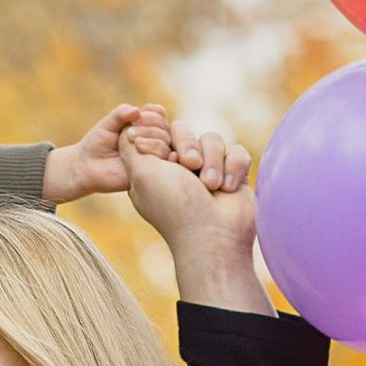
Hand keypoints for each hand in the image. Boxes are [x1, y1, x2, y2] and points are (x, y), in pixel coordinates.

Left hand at [42, 103, 181, 203]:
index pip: (159, 114)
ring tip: (133, 143)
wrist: (87, 167)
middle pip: (165, 127)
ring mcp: (152, 156)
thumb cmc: (96, 143)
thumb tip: (137, 110)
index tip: (134, 117)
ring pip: (166, 143)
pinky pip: (163, 163)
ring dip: (152, 138)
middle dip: (149, 126)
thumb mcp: (107, 124)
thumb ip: (121, 113)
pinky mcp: (151, 172)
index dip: (151, 113)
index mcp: (144, 126)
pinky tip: (143, 150)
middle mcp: (152, 140)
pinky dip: (158, 154)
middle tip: (129, 133)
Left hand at [124, 133, 269, 312]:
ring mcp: (207, 169)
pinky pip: (236, 151)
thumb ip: (130, 147)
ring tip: (212, 186)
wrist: (214, 236)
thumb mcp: (141, 174)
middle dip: (187, 145)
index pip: (154, 132)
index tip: (163, 153)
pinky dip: (233, 168)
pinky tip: (228, 188)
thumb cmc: (175, 206)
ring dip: (212, 161)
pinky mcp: (233, 172)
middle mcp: (179, 168)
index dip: (159, 135)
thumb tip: (130, 129)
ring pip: (212, 139)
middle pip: (182, 130)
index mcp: (153, 168)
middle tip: (189, 165)